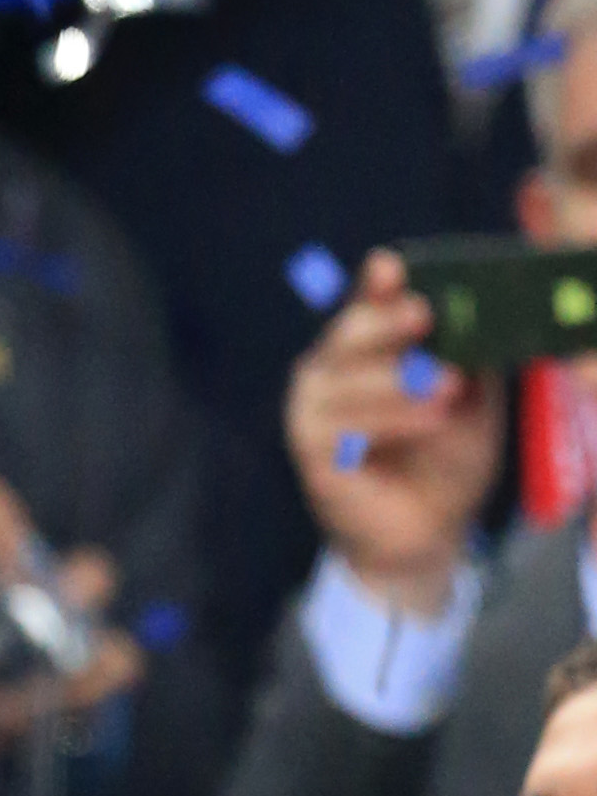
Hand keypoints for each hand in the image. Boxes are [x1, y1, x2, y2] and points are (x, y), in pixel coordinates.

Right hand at [285, 248, 500, 614]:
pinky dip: (390, 420)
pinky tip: (429, 420)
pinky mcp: (310, 449)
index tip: (392, 265)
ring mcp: (313, 409)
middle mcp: (330, 371)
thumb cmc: (445, 458)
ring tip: (447, 386)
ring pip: (344, 378)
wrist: (427, 531)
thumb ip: (469, 360)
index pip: (366, 306)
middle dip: (385, 321)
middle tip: (424, 314)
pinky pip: (343, 426)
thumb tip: (485, 313)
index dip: (376, 285)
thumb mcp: (473, 400)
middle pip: (346, 333)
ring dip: (399, 380)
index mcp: (366, 351)